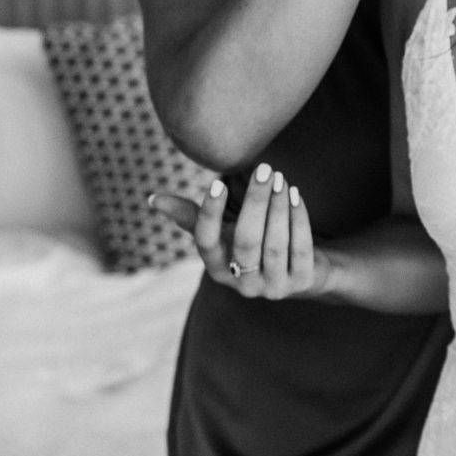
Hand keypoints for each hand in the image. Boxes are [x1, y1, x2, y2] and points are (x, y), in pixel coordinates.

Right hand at [149, 164, 324, 299]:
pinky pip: (300, 248)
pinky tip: (295, 194)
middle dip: (255, 202)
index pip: (207, 243)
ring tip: (279, 177)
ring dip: (278, 207)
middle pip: (246, 241)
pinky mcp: (302, 282)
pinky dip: (298, 219)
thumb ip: (191, 217)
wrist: (301, 271)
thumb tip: (154, 198)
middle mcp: (243, 284)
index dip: (211, 215)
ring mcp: (274, 287)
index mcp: (218, 270)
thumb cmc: (251, 245)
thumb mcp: (223, 234)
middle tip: (263, 169)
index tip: (218, 184)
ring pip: (275, 244)